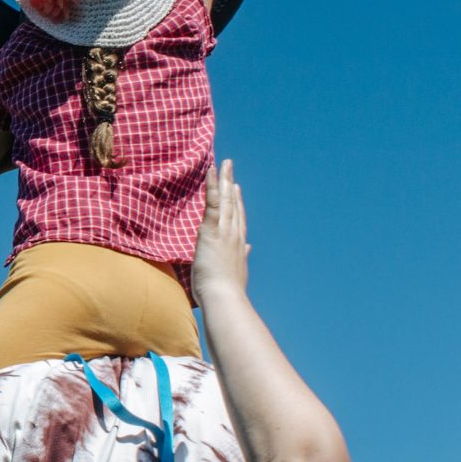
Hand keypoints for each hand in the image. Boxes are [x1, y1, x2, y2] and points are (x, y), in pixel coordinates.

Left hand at [192, 160, 248, 302]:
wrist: (225, 299)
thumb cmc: (226, 293)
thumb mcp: (236, 274)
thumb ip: (241, 258)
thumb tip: (248, 248)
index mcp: (238, 246)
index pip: (238, 220)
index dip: (237, 203)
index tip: (236, 189)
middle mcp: (235, 235)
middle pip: (234, 205)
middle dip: (231, 186)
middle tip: (231, 169)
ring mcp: (226, 231)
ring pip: (225, 199)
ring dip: (224, 180)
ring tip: (224, 163)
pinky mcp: (213, 230)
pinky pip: (213, 202)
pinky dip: (213, 185)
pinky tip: (212, 171)